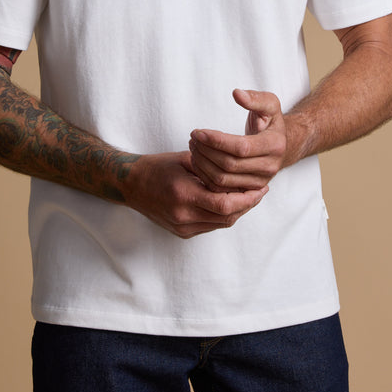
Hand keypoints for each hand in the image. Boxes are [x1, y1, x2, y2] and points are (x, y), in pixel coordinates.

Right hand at [123, 150, 267, 238]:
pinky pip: (210, 226)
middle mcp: (183, 215)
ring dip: (238, 211)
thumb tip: (239, 172)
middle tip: (261, 192)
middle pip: (227, 217)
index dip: (248, 198)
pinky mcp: (181, 232)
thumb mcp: (185, 159)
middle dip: (247, 205)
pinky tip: (230, 202)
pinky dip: (223, 215)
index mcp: (184, 194)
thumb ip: (211, 167)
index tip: (261, 188)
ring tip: (249, 196)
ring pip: (221, 224)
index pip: (226, 203)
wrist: (130, 184)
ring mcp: (182, 226)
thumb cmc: (157, 167)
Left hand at [189, 89, 295, 192]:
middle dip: (206, 151)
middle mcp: (270, 167)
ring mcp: (260, 181)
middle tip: (192, 138)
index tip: (198, 132)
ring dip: (203, 164)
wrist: (280, 145)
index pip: (241, 147)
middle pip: (230, 165)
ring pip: (223, 179)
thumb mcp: (270, 105)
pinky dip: (206, 177)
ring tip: (193, 147)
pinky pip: (222, 189)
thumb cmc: (270, 122)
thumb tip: (237, 93)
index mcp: (275, 145)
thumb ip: (255, 98)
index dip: (217, 141)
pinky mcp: (249, 190)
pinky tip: (198, 161)